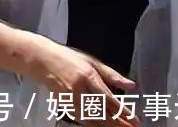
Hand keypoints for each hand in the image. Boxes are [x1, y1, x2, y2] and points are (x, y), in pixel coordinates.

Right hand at [25, 35, 139, 126]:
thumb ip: (112, 75)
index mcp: (88, 76)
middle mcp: (79, 89)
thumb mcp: (91, 62)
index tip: (136, 121)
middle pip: (103, 112)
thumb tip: (131, 86)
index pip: (110, 99)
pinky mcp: (64, 105)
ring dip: (108, 126)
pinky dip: (94, 125)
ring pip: (93, 119)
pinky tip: (102, 126)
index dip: (124, 113)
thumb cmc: (67, 58)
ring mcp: (70, 99)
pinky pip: (82, 119)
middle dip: (119, 124)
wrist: (41, 59)